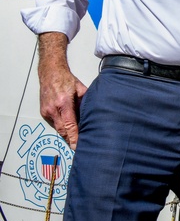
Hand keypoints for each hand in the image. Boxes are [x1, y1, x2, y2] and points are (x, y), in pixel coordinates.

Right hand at [37, 33, 85, 149]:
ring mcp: (46, 111)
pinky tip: (69, 127)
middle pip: (63, 130)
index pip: (70, 125)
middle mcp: (53, 109)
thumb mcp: (81, 89)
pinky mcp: (43, 112)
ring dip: (67, 133)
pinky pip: (54, 124)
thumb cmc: (66, 80)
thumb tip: (95, 114)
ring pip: (58, 128)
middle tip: (81, 146)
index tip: (78, 147)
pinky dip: (62, 126)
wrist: (50, 72)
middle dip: (71, 139)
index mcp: (64, 103)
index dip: (74, 137)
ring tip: (77, 138)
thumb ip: (86, 102)